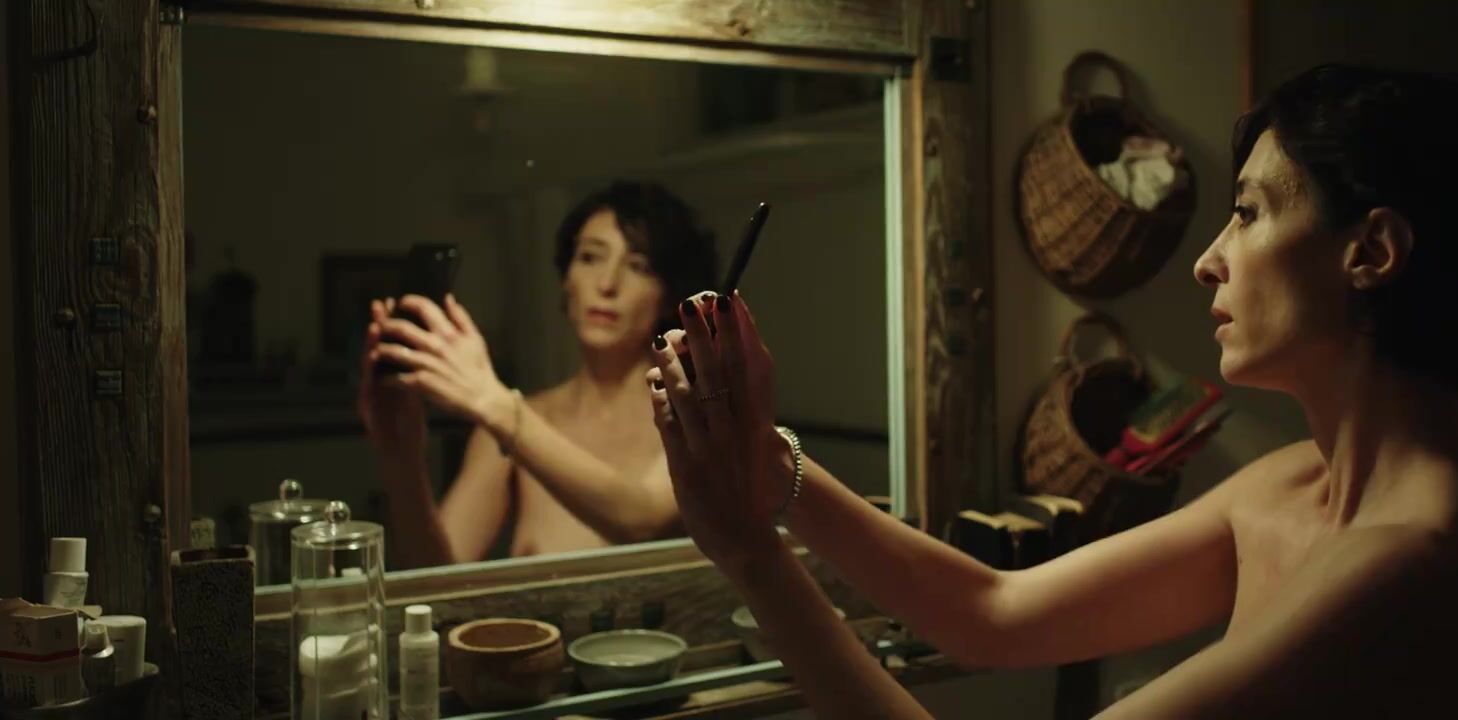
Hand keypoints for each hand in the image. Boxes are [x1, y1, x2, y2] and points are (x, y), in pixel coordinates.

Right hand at [358, 298, 426, 458]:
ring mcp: (370, 395)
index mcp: (390, 376)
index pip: (390, 345)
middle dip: (378, 327)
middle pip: (377, 349)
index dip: (390, 324)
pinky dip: (369, 377)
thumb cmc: (408, 423)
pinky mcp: (368, 411)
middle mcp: (377, 381)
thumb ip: (414, 369)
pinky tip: (371, 365)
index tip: (395, 303)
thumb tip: (422, 347)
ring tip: (375, 328)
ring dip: (371, 347)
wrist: (402, 452)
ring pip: (369, 367)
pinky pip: (369, 391)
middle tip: (380, 306)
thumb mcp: (412, 391)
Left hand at [370, 294, 513, 429]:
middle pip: (402, 328)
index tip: (401, 303)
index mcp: (448, 333)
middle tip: (380, 326)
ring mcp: (427, 364)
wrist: (483, 398)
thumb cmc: (479, 368)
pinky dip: (387, 377)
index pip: (424, 307)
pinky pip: (397, 377)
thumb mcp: (475, 339)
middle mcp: (436, 345)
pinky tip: (384, 378)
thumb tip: (448, 298)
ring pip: (394, 351)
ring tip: (376, 352)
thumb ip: (461, 317)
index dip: (409, 301)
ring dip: (381, 350)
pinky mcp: (421, 382)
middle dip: (386, 324)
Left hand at [647, 292, 791, 571]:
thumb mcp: (751, 449)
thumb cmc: (750, 493)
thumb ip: (741, 413)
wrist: (748, 540)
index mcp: (754, 424)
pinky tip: (652, 384)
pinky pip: (670, 428)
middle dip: (704, 337)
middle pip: (718, 375)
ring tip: (662, 339)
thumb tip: (727, 379)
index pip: (748, 367)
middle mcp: (734, 432)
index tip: (730, 302)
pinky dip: (660, 404)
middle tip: (692, 305)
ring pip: (690, 398)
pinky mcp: (687, 468)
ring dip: (674, 366)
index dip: (738, 333)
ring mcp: (710, 449)